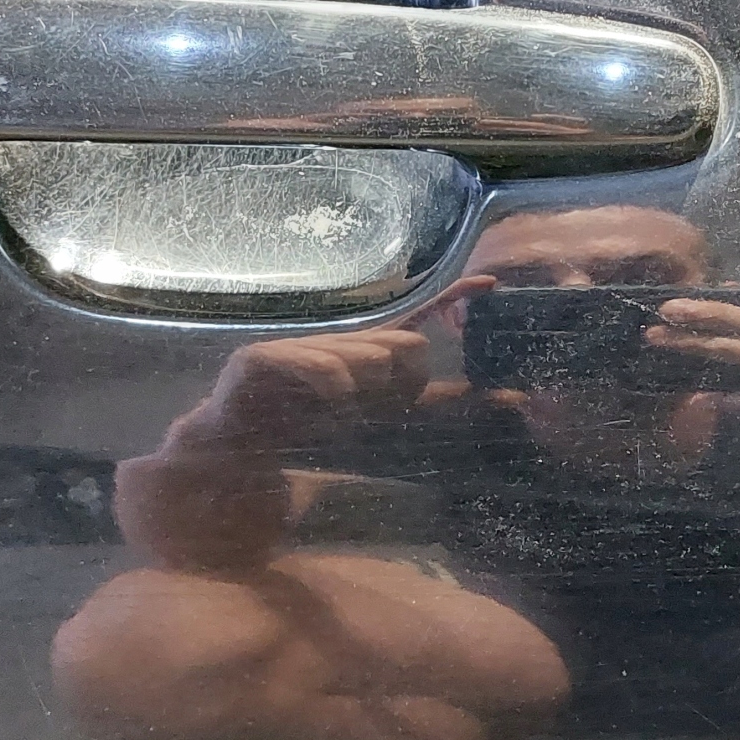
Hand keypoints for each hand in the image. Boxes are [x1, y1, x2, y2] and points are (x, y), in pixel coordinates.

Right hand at [182, 276, 489, 457]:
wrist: (231, 455)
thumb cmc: (305, 436)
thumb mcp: (381, 424)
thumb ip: (435, 409)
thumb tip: (508, 402)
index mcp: (362, 355)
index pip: (415, 320)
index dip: (454, 297)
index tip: (491, 284)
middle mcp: (336, 344)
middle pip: (406, 346)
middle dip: (403, 385)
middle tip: (378, 411)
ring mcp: (302, 347)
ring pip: (369, 357)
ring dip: (367, 397)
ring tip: (344, 419)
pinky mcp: (267, 357)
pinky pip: (325, 367)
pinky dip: (337, 392)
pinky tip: (334, 411)